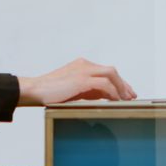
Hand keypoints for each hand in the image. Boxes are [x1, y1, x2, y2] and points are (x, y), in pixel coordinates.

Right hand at [18, 58, 136, 105]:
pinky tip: (115, 100)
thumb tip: (105, 96)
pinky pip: (103, 84)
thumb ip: (89, 90)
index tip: (126, 91)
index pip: (106, 71)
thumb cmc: (51, 92)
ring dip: (120, 87)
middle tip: (131, 95)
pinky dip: (112, 92)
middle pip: (111, 70)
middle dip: (123, 83)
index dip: (118, 81)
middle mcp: (84, 64)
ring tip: (126, 99)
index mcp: (82, 65)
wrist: (34, 90)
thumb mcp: (74, 89)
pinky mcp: (81, 79)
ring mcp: (83, 70)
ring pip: (110, 74)